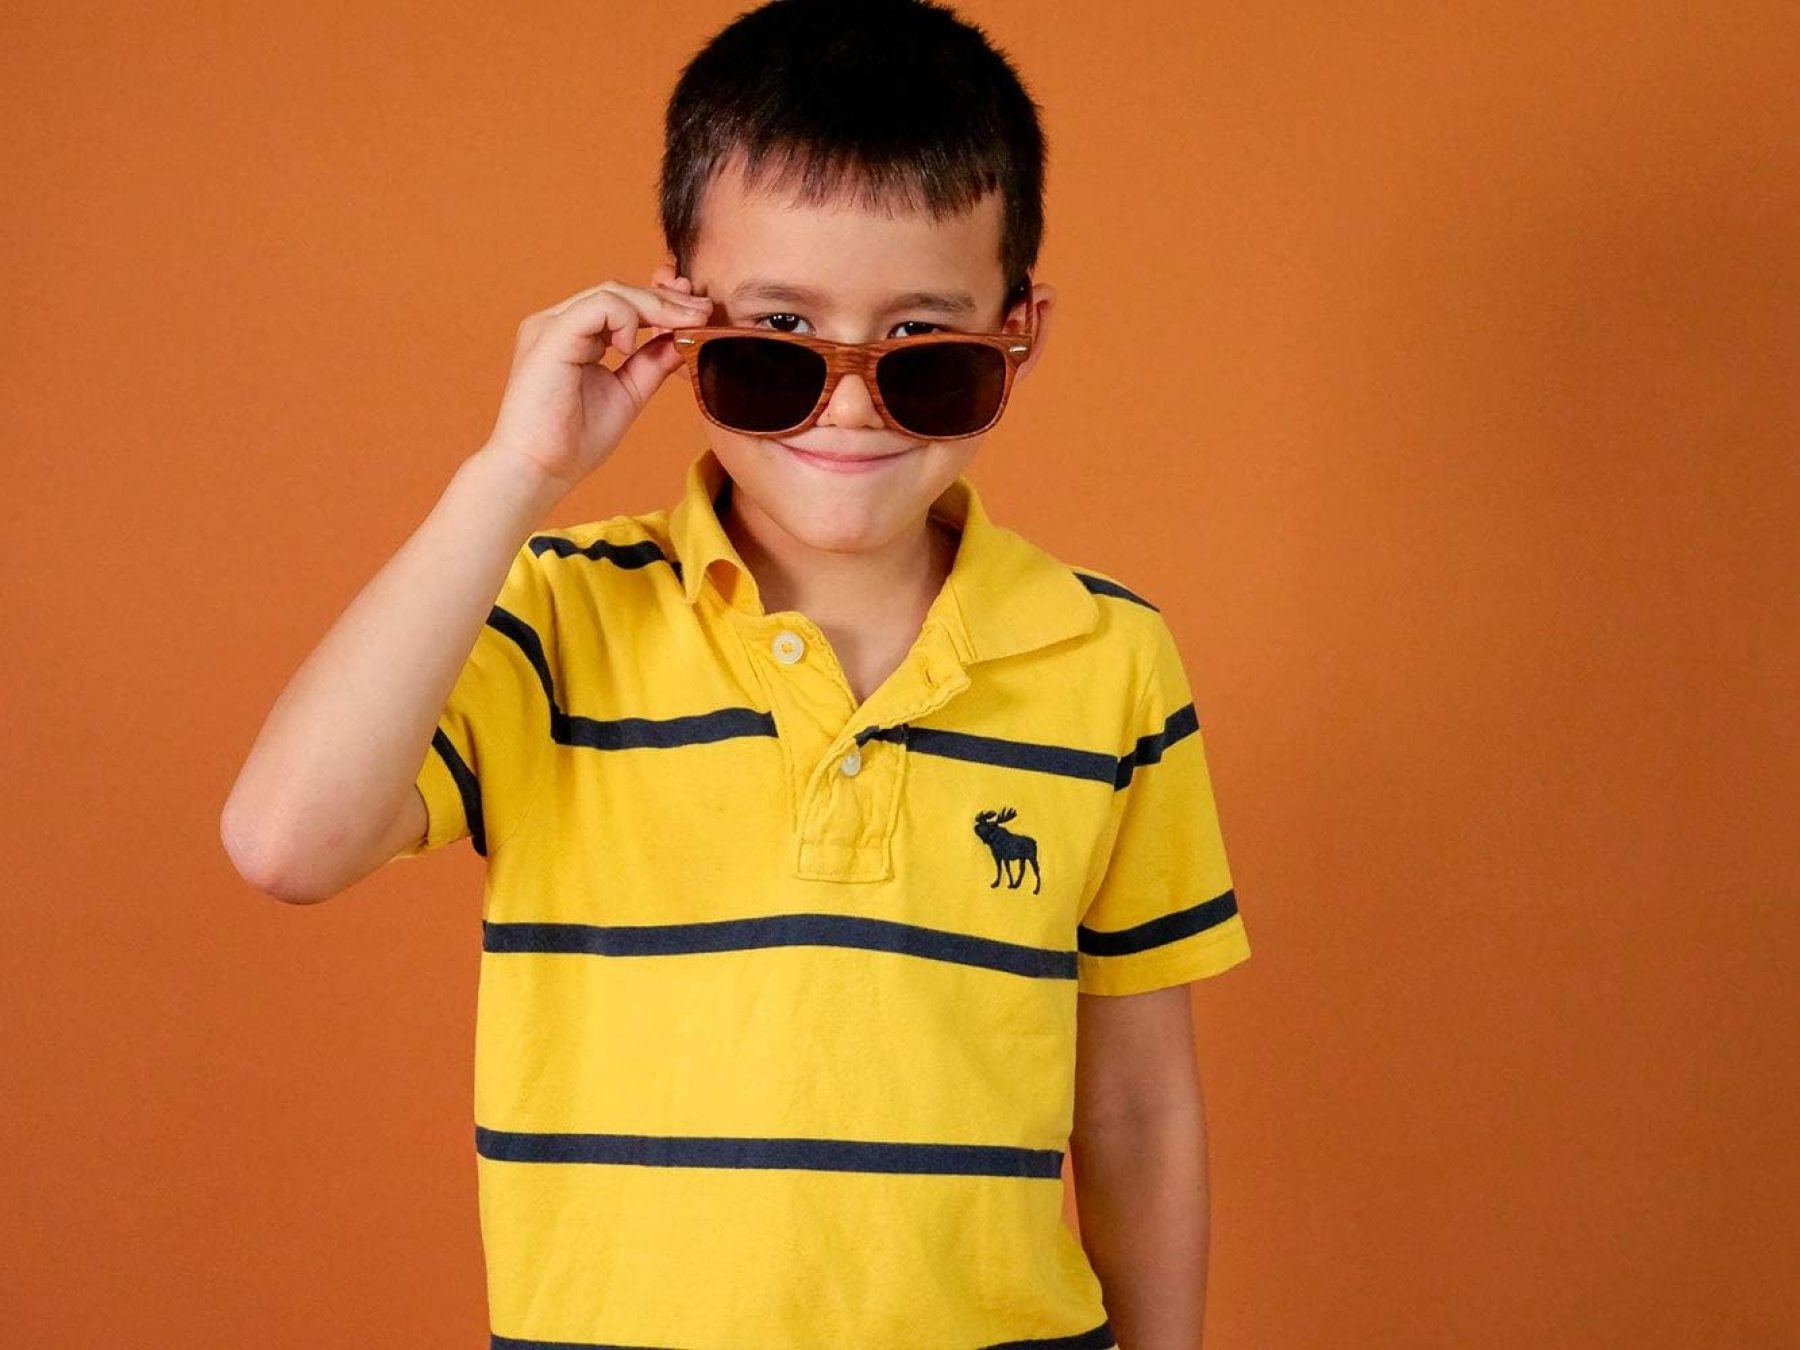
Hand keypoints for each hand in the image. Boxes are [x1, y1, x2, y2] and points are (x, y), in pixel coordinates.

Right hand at [482, 264, 712, 491]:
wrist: (540, 470)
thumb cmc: (574, 440)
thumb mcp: (627, 393)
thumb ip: (651, 363)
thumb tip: (683, 337)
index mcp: (573, 335)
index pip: (621, 304)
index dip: (662, 303)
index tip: (699, 313)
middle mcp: (558, 322)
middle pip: (619, 292)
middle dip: (667, 299)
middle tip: (704, 309)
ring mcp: (551, 325)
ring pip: (612, 294)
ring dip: (657, 306)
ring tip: (687, 322)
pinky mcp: (551, 336)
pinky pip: (599, 307)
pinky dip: (628, 319)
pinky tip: (633, 346)